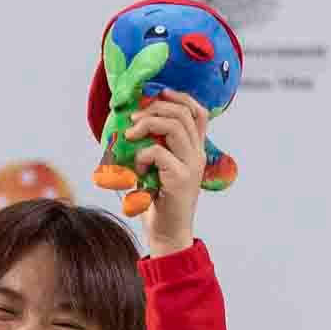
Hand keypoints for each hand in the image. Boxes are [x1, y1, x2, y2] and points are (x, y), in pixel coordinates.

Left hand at [127, 92, 209, 255]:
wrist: (167, 235)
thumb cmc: (158, 204)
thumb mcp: (157, 170)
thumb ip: (155, 149)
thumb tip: (133, 125)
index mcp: (195, 150)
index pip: (199, 112)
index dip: (179, 97)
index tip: (158, 94)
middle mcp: (197, 154)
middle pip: (182, 113)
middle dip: (155, 108)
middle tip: (133, 118)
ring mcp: (191, 165)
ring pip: (173, 125)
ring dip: (147, 124)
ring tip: (131, 134)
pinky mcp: (180, 178)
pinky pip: (158, 152)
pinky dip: (142, 155)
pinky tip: (137, 170)